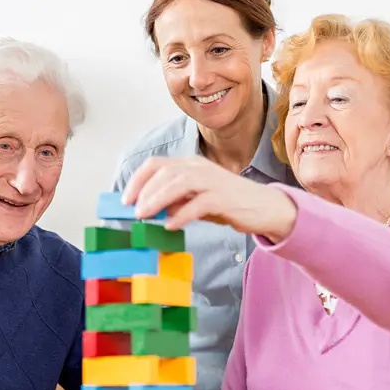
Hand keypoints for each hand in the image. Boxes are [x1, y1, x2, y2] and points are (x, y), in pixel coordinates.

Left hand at [122, 155, 296, 241]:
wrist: (264, 207)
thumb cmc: (229, 203)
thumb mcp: (196, 200)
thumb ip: (176, 201)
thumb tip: (149, 211)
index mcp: (191, 164)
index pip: (156, 164)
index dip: (138, 180)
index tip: (125, 199)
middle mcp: (200, 167)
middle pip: (164, 172)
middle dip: (144, 191)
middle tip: (133, 211)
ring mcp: (212, 181)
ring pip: (178, 183)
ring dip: (157, 200)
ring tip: (144, 216)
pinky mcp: (224, 198)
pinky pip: (198, 204)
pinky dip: (182, 214)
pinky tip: (171, 225)